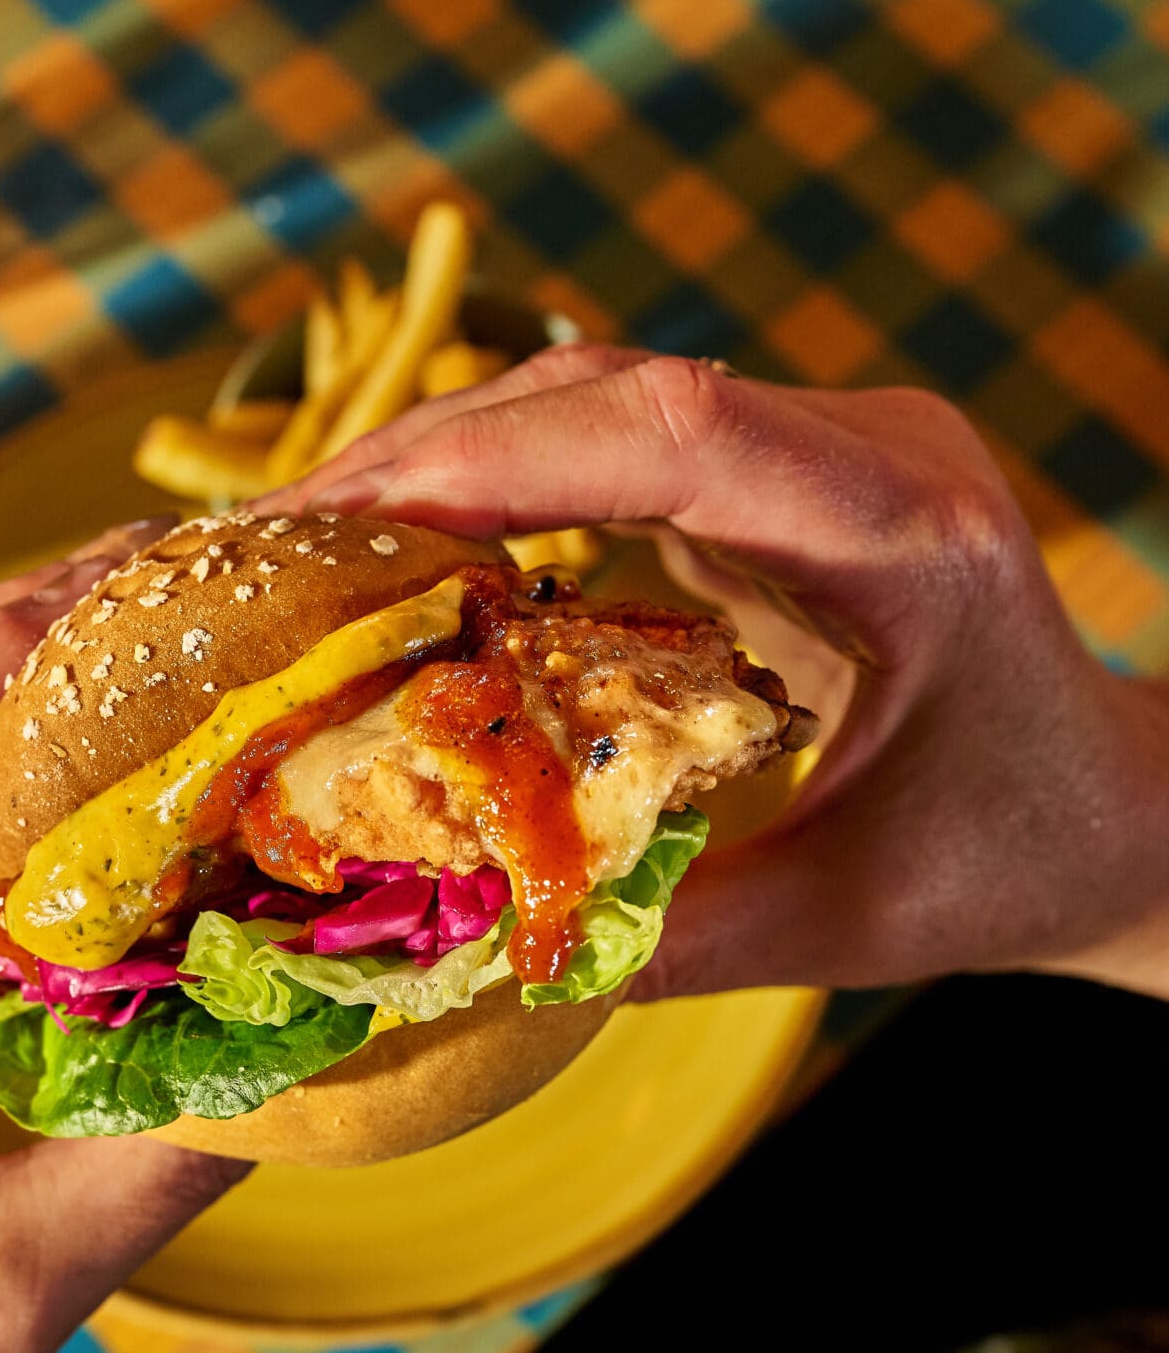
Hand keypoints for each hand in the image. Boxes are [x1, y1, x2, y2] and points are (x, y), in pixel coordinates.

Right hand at [269, 346, 1168, 1000]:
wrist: (1117, 808)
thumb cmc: (1005, 862)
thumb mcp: (840, 927)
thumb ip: (661, 940)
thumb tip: (456, 961)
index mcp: (908, 536)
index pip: (679, 435)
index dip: (498, 456)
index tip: (343, 515)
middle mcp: (871, 453)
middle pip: (614, 390)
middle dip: (427, 452)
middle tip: (268, 540)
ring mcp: (828, 447)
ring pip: (601, 397)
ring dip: (447, 456)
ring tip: (301, 541)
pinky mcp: (785, 471)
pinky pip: (618, 441)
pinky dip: (500, 482)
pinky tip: (400, 547)